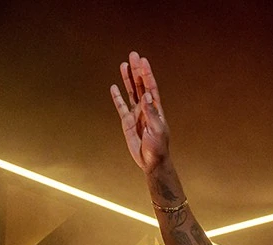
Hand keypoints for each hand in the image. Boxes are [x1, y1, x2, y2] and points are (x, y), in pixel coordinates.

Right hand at [110, 51, 169, 174]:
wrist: (151, 162)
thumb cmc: (158, 147)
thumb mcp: (157, 130)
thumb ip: (151, 113)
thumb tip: (147, 95)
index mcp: (155, 109)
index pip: (151, 87)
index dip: (147, 74)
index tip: (143, 61)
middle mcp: (146, 108)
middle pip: (140, 85)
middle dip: (137, 71)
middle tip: (133, 55)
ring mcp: (136, 114)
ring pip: (131, 92)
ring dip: (127, 79)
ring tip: (124, 65)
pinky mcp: (127, 122)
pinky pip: (121, 106)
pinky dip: (117, 97)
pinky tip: (114, 87)